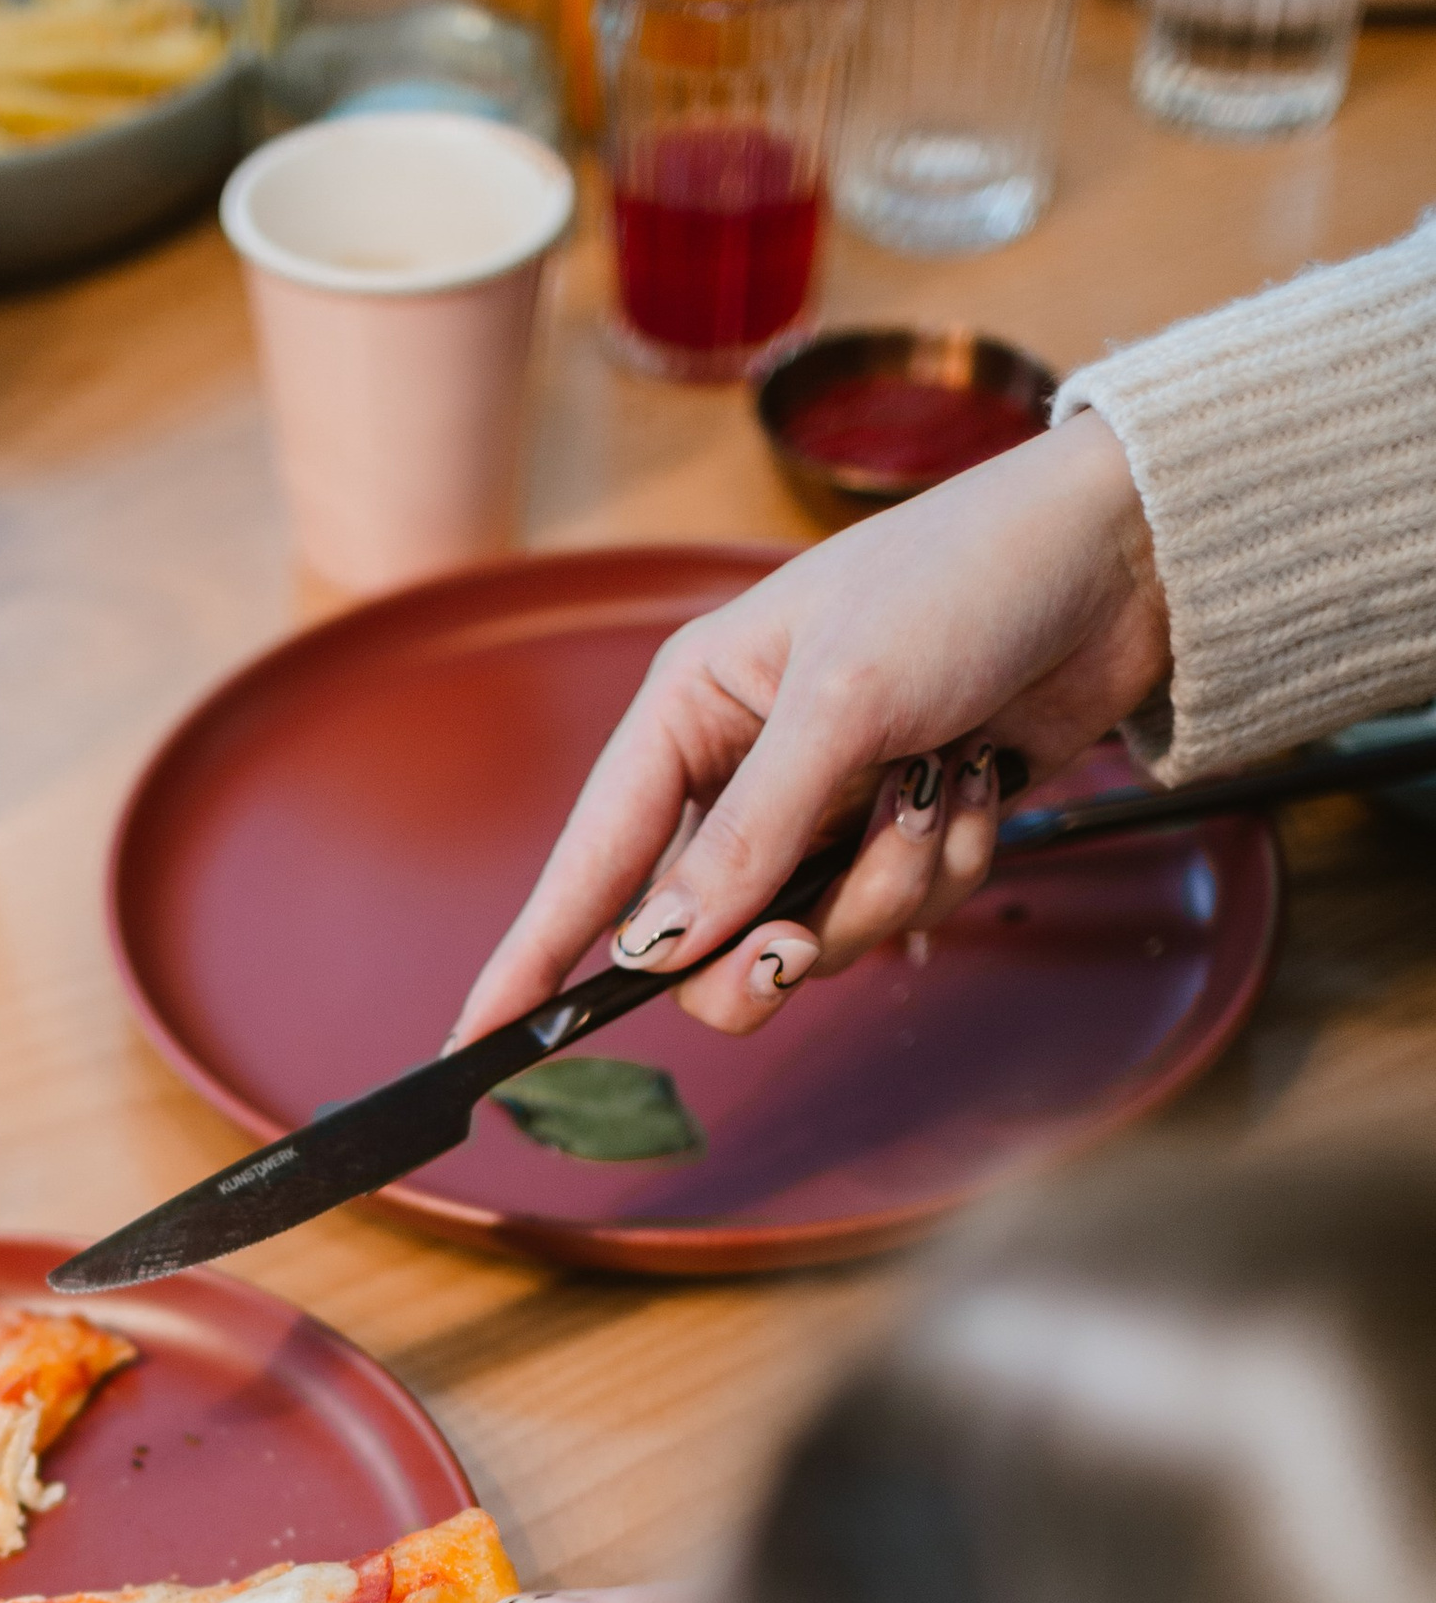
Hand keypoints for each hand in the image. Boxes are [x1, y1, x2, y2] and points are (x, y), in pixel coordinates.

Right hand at [452, 412, 1171, 1043]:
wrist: (1123, 562)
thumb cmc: (967, 581)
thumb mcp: (845, 700)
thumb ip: (750, 835)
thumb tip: (655, 947)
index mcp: (691, 712)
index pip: (589, 861)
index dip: (534, 955)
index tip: (478, 1039)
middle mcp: (743, 771)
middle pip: (702, 940)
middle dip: (766, 945)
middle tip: (801, 941)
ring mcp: (824, 813)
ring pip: (809, 938)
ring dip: (889, 886)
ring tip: (942, 792)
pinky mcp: (900, 837)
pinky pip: (898, 914)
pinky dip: (950, 866)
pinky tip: (981, 787)